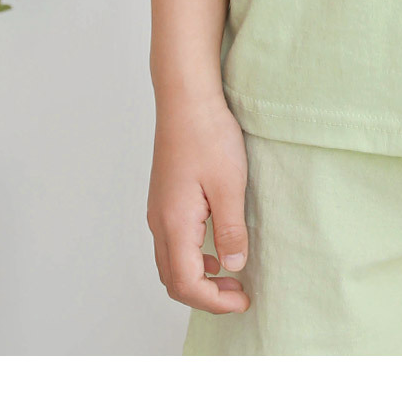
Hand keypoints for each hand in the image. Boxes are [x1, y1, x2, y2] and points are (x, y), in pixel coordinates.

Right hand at [147, 95, 251, 314]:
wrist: (186, 97)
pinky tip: (216, 247)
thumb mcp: (230, 185)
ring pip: (170, 263)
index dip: (215, 302)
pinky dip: (192, 258)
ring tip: (231, 273)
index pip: (188, 284)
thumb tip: (234, 267)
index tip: (243, 300)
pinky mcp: (164, 199)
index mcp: (174, 224)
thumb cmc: (208, 135)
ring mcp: (158, 210)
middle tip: (238, 293)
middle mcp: (159, 222)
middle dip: (205, 296)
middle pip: (174, 280)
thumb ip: (231, 230)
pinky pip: (171, 243)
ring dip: (198, 278)